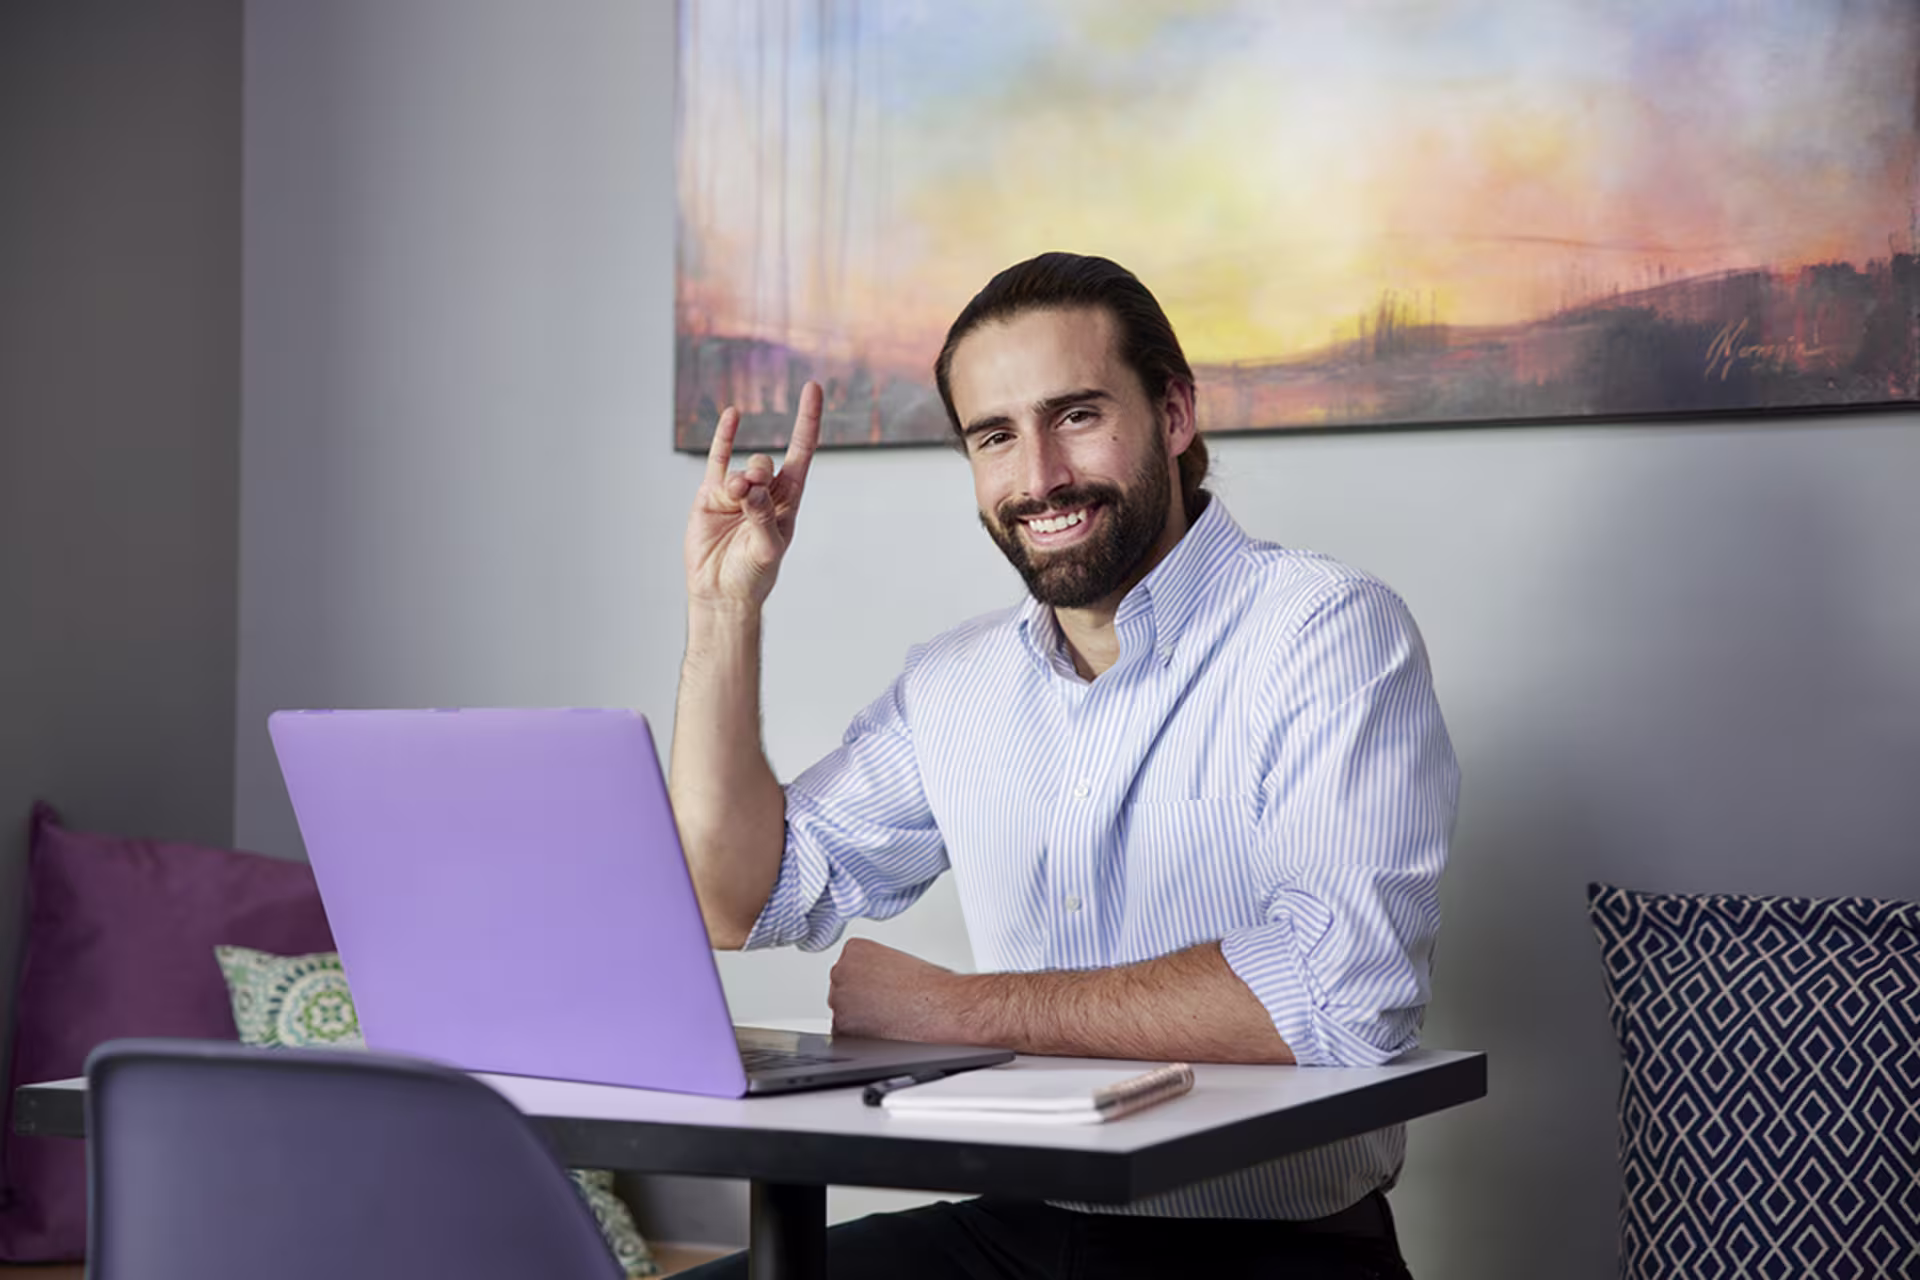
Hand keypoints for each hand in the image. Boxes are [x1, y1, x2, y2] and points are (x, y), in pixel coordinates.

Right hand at [684, 383, 822, 608]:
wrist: (720, 591)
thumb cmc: (753, 574)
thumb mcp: (767, 549)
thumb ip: (763, 518)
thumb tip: (751, 488)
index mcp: (788, 500)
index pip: (802, 452)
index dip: (808, 421)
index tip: (812, 387)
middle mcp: (765, 490)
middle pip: (767, 463)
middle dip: (759, 476)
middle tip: (749, 497)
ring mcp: (736, 491)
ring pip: (743, 467)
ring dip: (740, 482)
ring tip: (734, 500)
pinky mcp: (710, 495)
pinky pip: (718, 459)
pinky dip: (725, 437)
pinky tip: (732, 415)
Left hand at [828, 938, 961, 1041]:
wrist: (941, 1007)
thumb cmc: (929, 985)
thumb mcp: (896, 960)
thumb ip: (872, 968)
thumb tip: (866, 983)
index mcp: (853, 949)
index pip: (846, 967)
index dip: (864, 981)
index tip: (879, 987)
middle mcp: (840, 971)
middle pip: (841, 988)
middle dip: (858, 998)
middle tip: (884, 1003)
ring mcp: (839, 999)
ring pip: (842, 1012)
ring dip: (858, 1017)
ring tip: (888, 1015)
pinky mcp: (841, 1026)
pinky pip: (844, 1034)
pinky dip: (859, 1036)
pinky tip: (882, 1029)